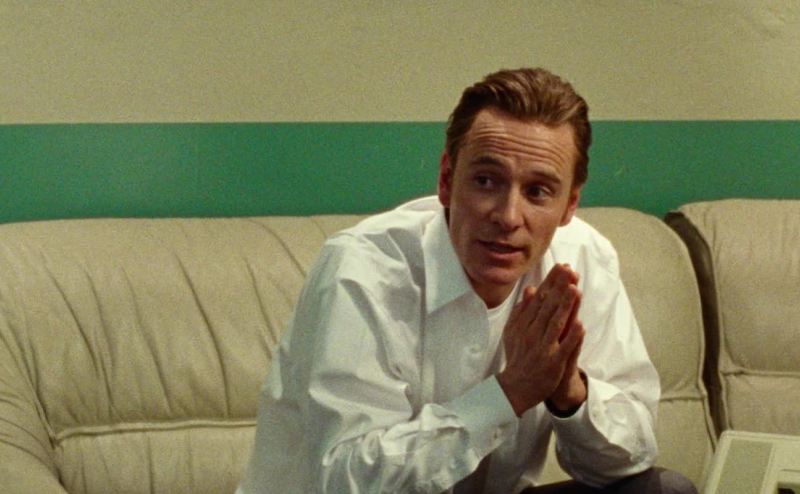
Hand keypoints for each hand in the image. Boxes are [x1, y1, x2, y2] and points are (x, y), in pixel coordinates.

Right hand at [496, 264, 584, 416]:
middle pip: (548, 306)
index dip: (551, 282)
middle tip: (569, 270)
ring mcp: (543, 347)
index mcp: (524, 324)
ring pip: (556, 323)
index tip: (560, 267)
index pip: (539, 298)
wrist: (515, 387)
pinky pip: (564, 347)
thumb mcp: (513, 331)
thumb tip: (531, 290)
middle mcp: (533, 333)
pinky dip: (571, 336)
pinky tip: (580, 324)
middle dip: (559, 287)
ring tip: (574, 289)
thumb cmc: (517, 357)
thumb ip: (521, 310)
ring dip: (565, 306)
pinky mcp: (553, 362)